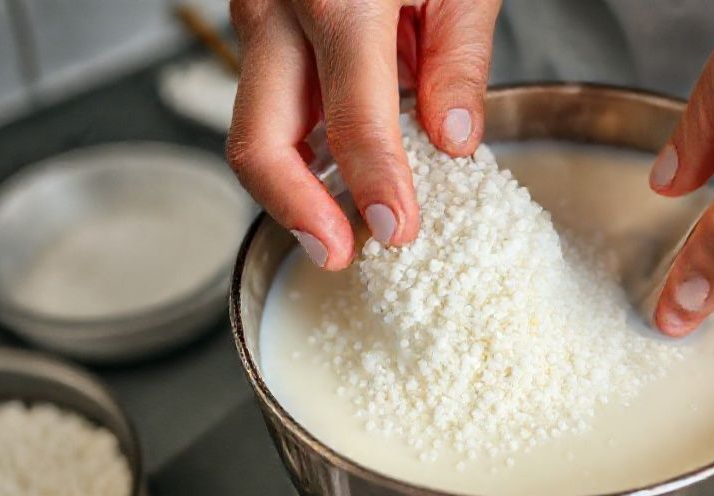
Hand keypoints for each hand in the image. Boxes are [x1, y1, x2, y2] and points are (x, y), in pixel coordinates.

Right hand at [226, 0, 500, 268]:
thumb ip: (458, 60)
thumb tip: (454, 140)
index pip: (353, 116)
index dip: (375, 183)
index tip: (396, 230)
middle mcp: (280, 10)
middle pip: (260, 138)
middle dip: (297, 210)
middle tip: (336, 253)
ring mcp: (260, 19)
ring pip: (254, 129)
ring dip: (293, 188)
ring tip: (339, 228)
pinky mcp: (261, 30)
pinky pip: (267, 105)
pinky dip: (297, 150)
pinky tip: (333, 180)